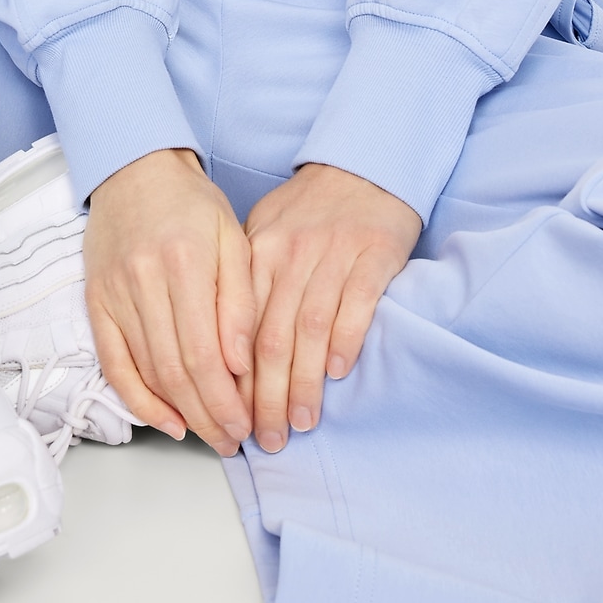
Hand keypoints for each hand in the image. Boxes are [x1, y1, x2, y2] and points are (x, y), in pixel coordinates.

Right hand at [83, 148, 254, 455]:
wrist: (135, 170)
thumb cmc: (191, 204)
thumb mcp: (233, 238)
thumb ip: (239, 301)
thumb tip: (239, 364)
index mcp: (185, 264)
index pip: (205, 353)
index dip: (225, 399)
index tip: (246, 423)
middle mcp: (144, 282)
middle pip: (175, 371)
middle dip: (207, 416)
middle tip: (232, 440)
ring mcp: (114, 294)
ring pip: (147, 371)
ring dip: (179, 413)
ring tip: (208, 435)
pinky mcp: (97, 301)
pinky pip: (113, 362)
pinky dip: (137, 398)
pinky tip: (164, 419)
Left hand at [243, 163, 420, 451]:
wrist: (363, 165)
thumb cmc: (311, 209)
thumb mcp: (266, 234)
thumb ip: (248, 284)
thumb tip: (229, 351)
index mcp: (257, 252)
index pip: (237, 326)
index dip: (233, 379)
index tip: (232, 417)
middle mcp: (289, 255)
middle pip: (270, 337)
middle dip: (265, 396)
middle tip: (265, 438)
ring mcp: (332, 254)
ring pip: (309, 329)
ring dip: (303, 382)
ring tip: (300, 423)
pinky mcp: (373, 254)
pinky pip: (355, 304)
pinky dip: (345, 340)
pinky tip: (338, 373)